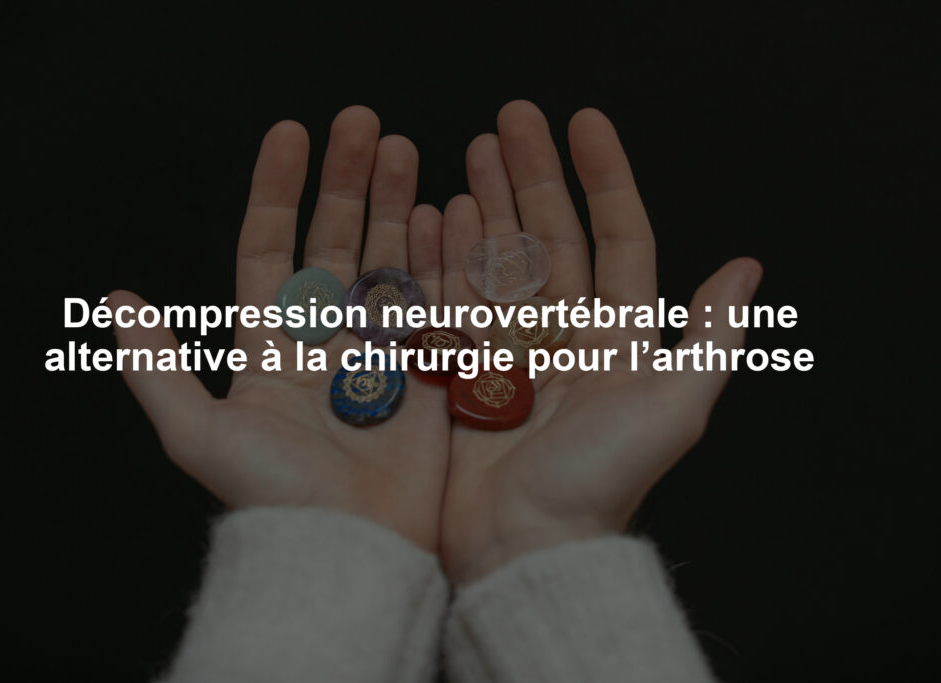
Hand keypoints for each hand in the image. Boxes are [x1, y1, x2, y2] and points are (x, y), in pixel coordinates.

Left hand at [110, 107, 449, 551]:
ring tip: (405, 150)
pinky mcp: (430, 371)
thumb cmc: (273, 496)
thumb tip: (115, 301)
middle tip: (364, 126)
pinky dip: (443, 256)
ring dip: (397, 206)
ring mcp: (382, 351)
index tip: (293, 135)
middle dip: (349, 183)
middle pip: (338, 243)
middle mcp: (327, 339)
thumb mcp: (198, 430)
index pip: (272, 248)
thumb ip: (157, 364)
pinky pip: (437, 301)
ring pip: (389, 261)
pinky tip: (447, 212)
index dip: (280, 190)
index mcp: (272, 343)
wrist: (350, 550)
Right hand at [439, 101, 762, 582]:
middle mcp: (566, 336)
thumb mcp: (673, 407)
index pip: (616, 238)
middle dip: (530, 177)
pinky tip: (435, 217)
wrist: (525, 545)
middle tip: (508, 120)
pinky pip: (454, 301)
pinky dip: (444, 258)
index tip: (580, 124)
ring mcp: (511, 351)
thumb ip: (708, 336)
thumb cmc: (600, 480)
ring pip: (499, 261)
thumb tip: (747, 268)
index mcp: (619, 337)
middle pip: (550, 238)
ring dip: (486, 206)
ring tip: (469, 155)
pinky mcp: (464, 372)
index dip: (602, 178)